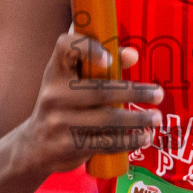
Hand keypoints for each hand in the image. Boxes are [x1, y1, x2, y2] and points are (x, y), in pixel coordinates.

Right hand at [10, 32, 163, 178]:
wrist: (34, 145)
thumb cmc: (63, 104)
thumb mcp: (73, 81)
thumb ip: (102, 64)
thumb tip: (132, 55)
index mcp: (56, 70)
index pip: (65, 46)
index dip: (87, 48)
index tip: (110, 58)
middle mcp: (53, 94)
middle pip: (100, 90)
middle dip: (135, 92)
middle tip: (159, 94)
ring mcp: (59, 122)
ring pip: (107, 119)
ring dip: (137, 119)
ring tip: (156, 118)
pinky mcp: (68, 147)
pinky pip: (105, 142)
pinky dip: (129, 140)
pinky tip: (144, 137)